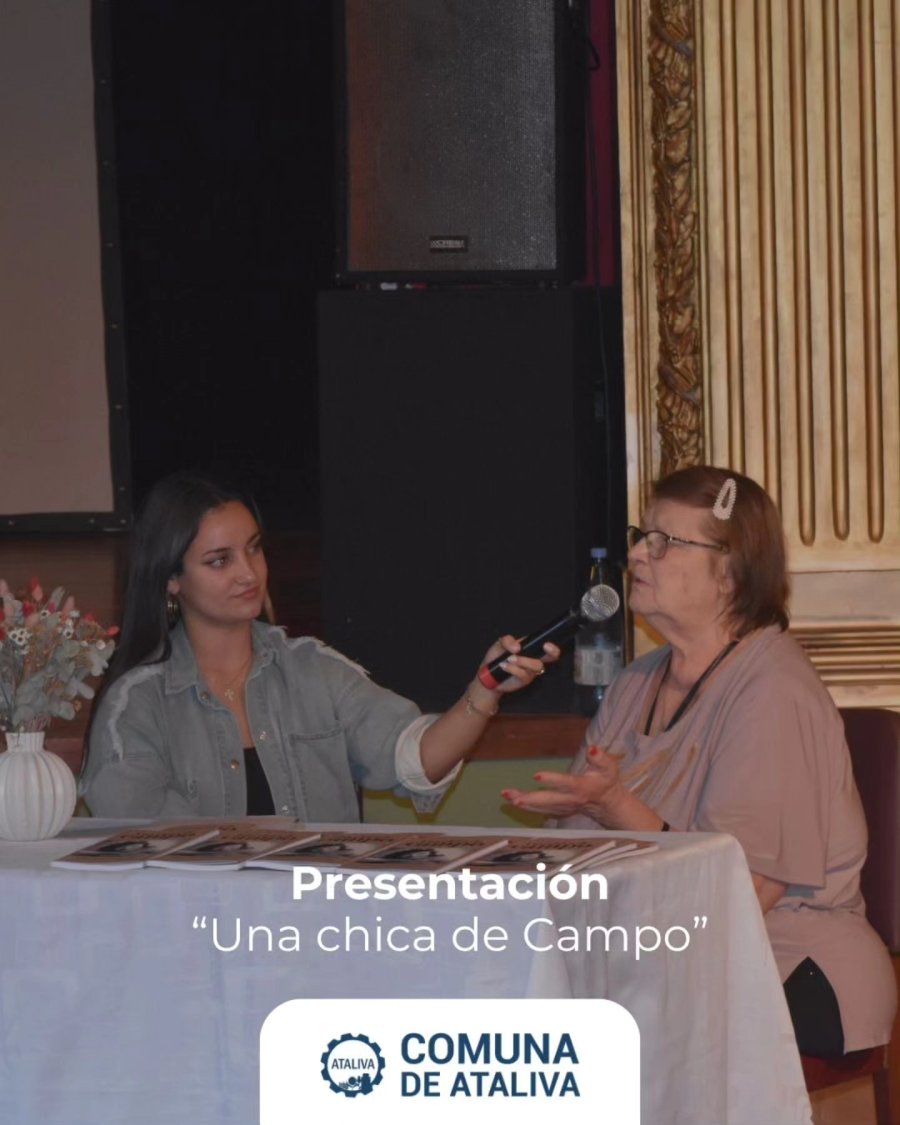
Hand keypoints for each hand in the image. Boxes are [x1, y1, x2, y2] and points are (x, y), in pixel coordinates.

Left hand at [481, 634, 560, 695]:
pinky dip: (513, 669)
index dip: (553, 647)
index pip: (547, 647)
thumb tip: (517, 647)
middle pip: (549, 657)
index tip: (547, 644)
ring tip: (509, 659)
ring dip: (523, 661)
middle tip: (540, 648)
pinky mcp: (525, 680)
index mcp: (531, 647)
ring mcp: (530, 670)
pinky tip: (504, 666)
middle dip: (548, 653)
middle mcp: (533, 659)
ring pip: (536, 665)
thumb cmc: (496, 657)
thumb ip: (508, 641)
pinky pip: (524, 674)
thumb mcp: (500, 644)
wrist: (488, 674)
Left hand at [502, 746, 622, 818]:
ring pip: (541, 808)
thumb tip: (592, 748)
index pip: (566, 784)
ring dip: (524, 803)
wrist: (607, 804)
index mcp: (582, 788)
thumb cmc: (606, 781)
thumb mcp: (608, 768)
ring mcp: (563, 809)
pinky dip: (527, 807)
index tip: (536, 775)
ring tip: (506, 795)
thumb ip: (600, 758)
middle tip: (512, 797)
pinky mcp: (558, 812)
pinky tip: (512, 800)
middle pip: (549, 801)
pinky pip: (540, 811)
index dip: (552, 780)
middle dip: (530, 799)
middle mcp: (570, 800)